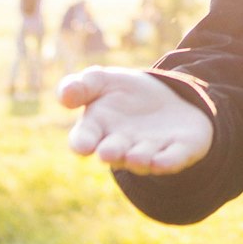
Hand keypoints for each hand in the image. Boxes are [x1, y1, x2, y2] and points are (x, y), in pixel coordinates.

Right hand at [57, 65, 213, 175]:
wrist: (167, 95)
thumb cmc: (125, 93)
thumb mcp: (102, 81)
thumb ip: (81, 85)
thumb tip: (64, 95)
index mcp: (97, 131)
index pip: (83, 139)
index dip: (82, 142)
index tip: (82, 145)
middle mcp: (122, 146)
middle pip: (114, 152)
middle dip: (112, 152)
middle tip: (109, 152)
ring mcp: (150, 150)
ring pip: (142, 159)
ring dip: (139, 159)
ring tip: (136, 157)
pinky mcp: (178, 151)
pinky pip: (172, 159)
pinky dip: (167, 162)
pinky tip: (163, 162)